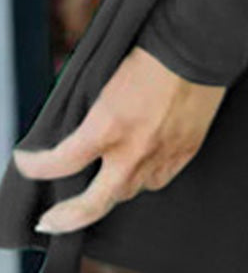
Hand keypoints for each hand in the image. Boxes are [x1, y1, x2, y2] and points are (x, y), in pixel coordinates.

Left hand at [12, 45, 226, 234]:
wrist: (196, 50)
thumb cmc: (150, 58)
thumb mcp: (103, 84)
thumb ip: (90, 118)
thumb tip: (76, 138)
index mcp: (107, 127)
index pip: (60, 163)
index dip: (35, 166)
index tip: (25, 161)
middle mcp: (134, 151)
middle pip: (94, 203)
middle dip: (67, 217)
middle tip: (49, 222)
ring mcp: (161, 157)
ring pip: (128, 192)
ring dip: (109, 191)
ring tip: (99, 186)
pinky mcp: (184, 154)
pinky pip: (158, 179)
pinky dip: (143, 178)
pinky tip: (136, 170)